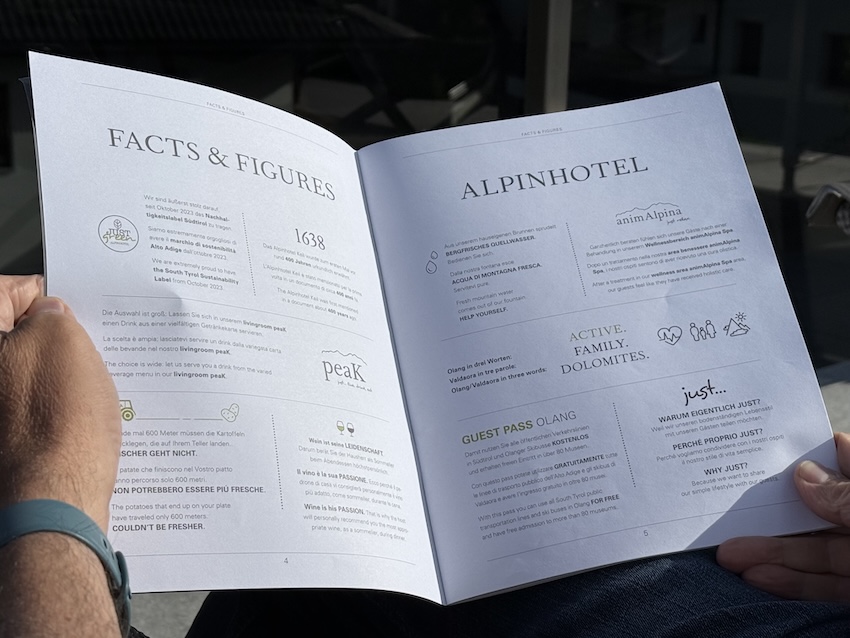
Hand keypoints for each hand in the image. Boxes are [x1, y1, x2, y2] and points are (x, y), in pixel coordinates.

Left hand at [0, 275, 119, 530]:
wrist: (53, 504)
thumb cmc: (58, 424)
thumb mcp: (66, 340)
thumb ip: (52, 314)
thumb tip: (48, 318)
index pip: (9, 291)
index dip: (45, 298)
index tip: (71, 312)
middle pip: (15, 340)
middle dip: (50, 340)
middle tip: (84, 349)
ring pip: (24, 377)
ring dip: (54, 376)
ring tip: (86, 389)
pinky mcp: (7, 442)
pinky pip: (30, 411)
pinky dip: (52, 407)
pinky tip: (79, 419)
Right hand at [716, 432, 849, 602]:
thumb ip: (845, 498)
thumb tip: (805, 473)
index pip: (843, 461)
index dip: (808, 451)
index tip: (764, 446)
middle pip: (815, 510)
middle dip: (769, 514)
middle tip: (728, 512)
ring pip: (813, 551)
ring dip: (769, 553)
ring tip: (728, 554)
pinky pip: (823, 585)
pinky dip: (791, 583)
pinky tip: (759, 576)